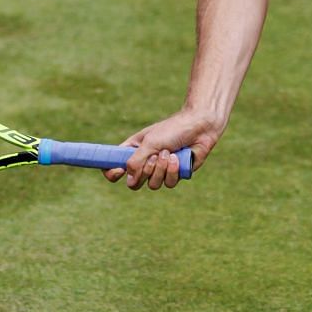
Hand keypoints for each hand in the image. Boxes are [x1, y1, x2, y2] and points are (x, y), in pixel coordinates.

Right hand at [104, 107, 221, 189]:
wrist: (199, 126)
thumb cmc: (172, 129)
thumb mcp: (150, 143)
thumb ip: (136, 162)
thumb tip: (129, 181)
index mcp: (133, 151)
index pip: (114, 167)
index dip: (112, 173)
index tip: (118, 172)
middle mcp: (145, 162)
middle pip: (134, 183)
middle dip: (145, 171)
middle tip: (154, 156)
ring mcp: (160, 170)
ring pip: (153, 185)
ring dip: (161, 170)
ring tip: (169, 153)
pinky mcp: (175, 174)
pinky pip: (168, 183)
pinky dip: (173, 171)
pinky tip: (178, 157)